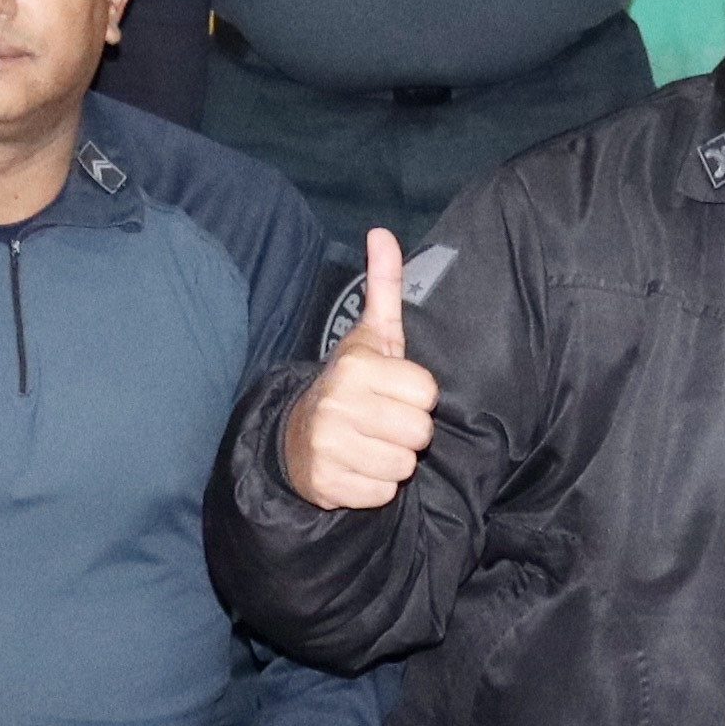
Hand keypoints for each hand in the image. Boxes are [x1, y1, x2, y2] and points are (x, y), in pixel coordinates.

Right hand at [279, 230, 440, 514]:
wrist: (297, 437)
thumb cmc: (351, 384)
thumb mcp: (371, 335)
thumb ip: (383, 285)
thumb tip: (382, 232)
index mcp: (356, 366)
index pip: (427, 392)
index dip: (416, 395)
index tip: (393, 392)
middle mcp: (338, 404)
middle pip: (420, 432)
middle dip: (409, 431)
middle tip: (383, 421)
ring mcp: (330, 446)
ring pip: (404, 466)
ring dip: (393, 459)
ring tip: (369, 443)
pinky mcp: (327, 484)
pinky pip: (383, 494)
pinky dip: (374, 486)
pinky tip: (356, 466)